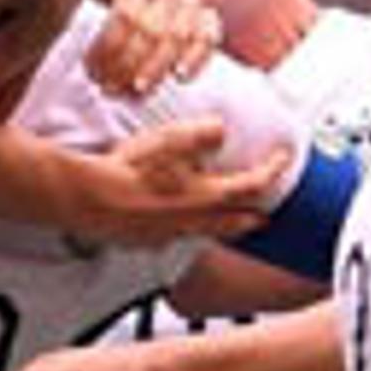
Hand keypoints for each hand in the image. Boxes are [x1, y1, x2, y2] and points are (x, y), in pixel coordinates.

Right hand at [57, 112, 280, 245]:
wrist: (87, 199)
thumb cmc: (125, 171)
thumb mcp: (168, 140)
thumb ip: (201, 133)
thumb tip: (220, 130)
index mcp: (204, 195)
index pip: (253, 186)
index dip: (273, 171)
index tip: (282, 160)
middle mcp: (193, 220)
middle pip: (237, 224)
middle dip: (255, 217)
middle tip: (265, 214)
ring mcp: (171, 234)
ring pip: (208, 233)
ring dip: (224, 226)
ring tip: (227, 219)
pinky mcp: (149, 240)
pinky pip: (177, 236)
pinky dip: (187, 228)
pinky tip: (178, 219)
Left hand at [84, 0, 221, 96]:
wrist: (153, 32)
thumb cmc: (125, 38)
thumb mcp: (107, 35)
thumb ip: (104, 51)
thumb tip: (103, 83)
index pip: (125, 15)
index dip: (111, 50)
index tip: (98, 77)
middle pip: (151, 28)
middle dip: (131, 64)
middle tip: (115, 89)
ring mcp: (191, 2)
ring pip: (177, 36)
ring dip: (156, 68)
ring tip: (140, 89)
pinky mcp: (210, 20)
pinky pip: (206, 39)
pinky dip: (194, 60)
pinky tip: (179, 77)